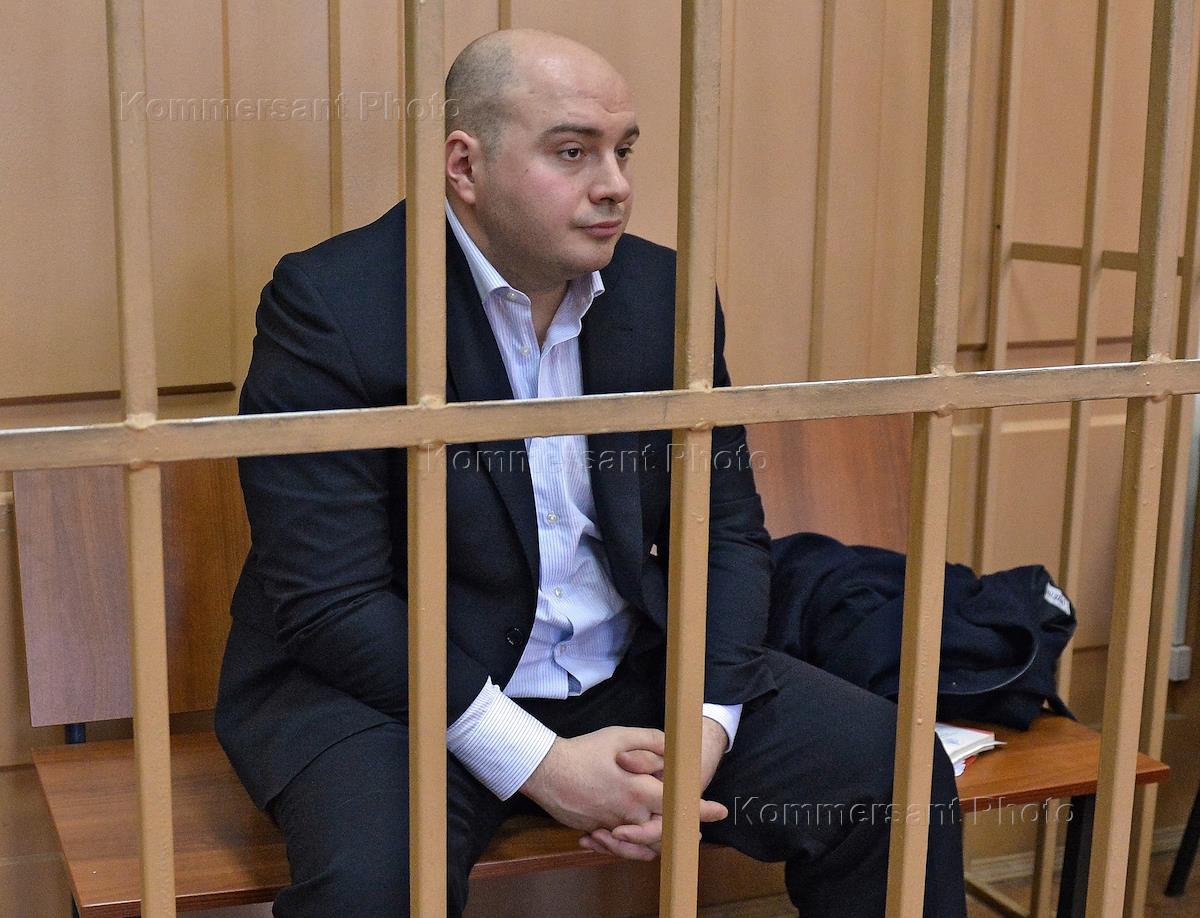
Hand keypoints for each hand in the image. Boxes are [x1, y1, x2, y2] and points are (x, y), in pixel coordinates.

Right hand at [519, 726, 693, 833]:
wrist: (546, 771)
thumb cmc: (583, 751)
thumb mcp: (619, 736)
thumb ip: (651, 741)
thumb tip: (675, 745)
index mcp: (638, 791)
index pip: (677, 804)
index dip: (700, 808)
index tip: (718, 811)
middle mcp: (628, 814)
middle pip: (663, 831)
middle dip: (680, 830)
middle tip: (694, 828)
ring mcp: (611, 825)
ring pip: (641, 843)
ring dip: (655, 842)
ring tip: (665, 838)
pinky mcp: (596, 829)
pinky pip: (618, 844)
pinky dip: (627, 846)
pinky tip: (628, 839)